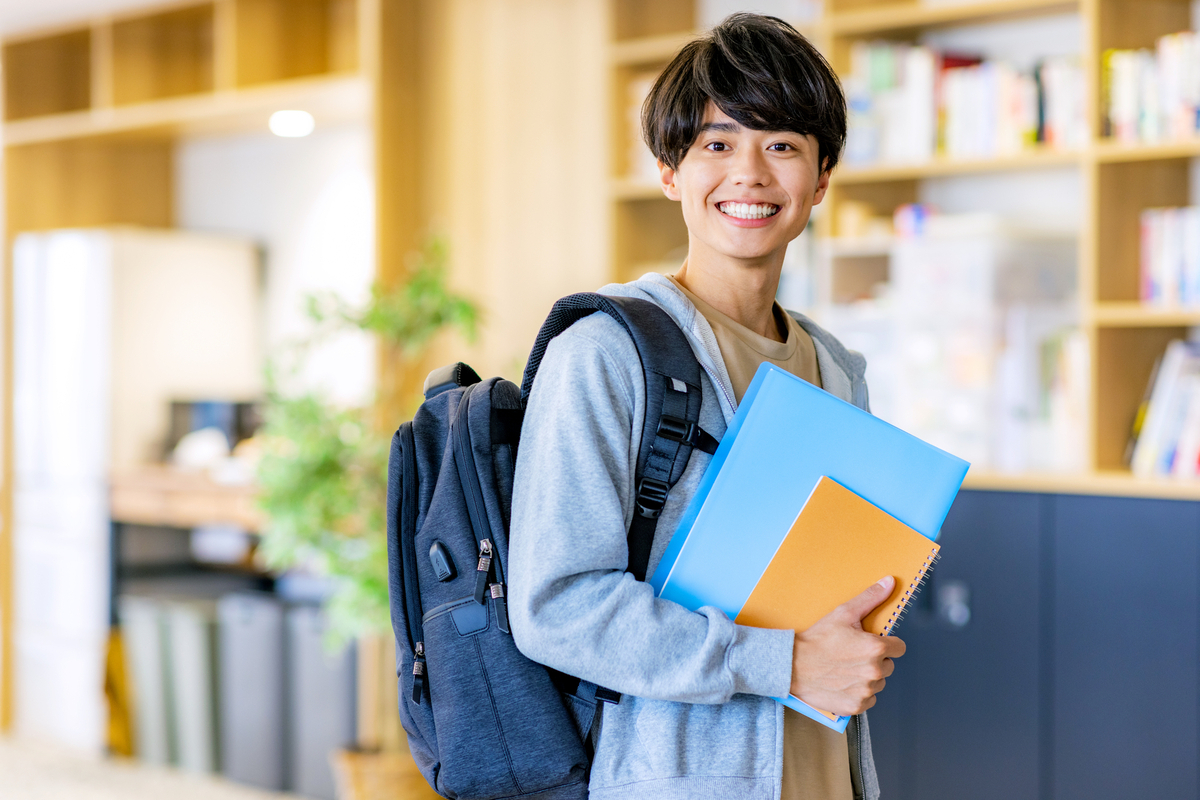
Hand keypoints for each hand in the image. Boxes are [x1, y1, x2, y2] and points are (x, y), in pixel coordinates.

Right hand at [789, 576, 906, 715]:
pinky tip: (842, 683)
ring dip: (867, 678)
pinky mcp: (856, 706)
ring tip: (845, 669)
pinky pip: (868, 700)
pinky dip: (858, 693)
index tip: (871, 643)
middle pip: (888, 666)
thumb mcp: (843, 613)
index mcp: (876, 648)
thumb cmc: (817, 639)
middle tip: (852, 655)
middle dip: (875, 661)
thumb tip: (889, 582)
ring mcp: (866, 691)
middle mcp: (874, 671)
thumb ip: (870, 598)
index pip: (899, 648)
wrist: (791, 665)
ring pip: (878, 683)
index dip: (887, 644)